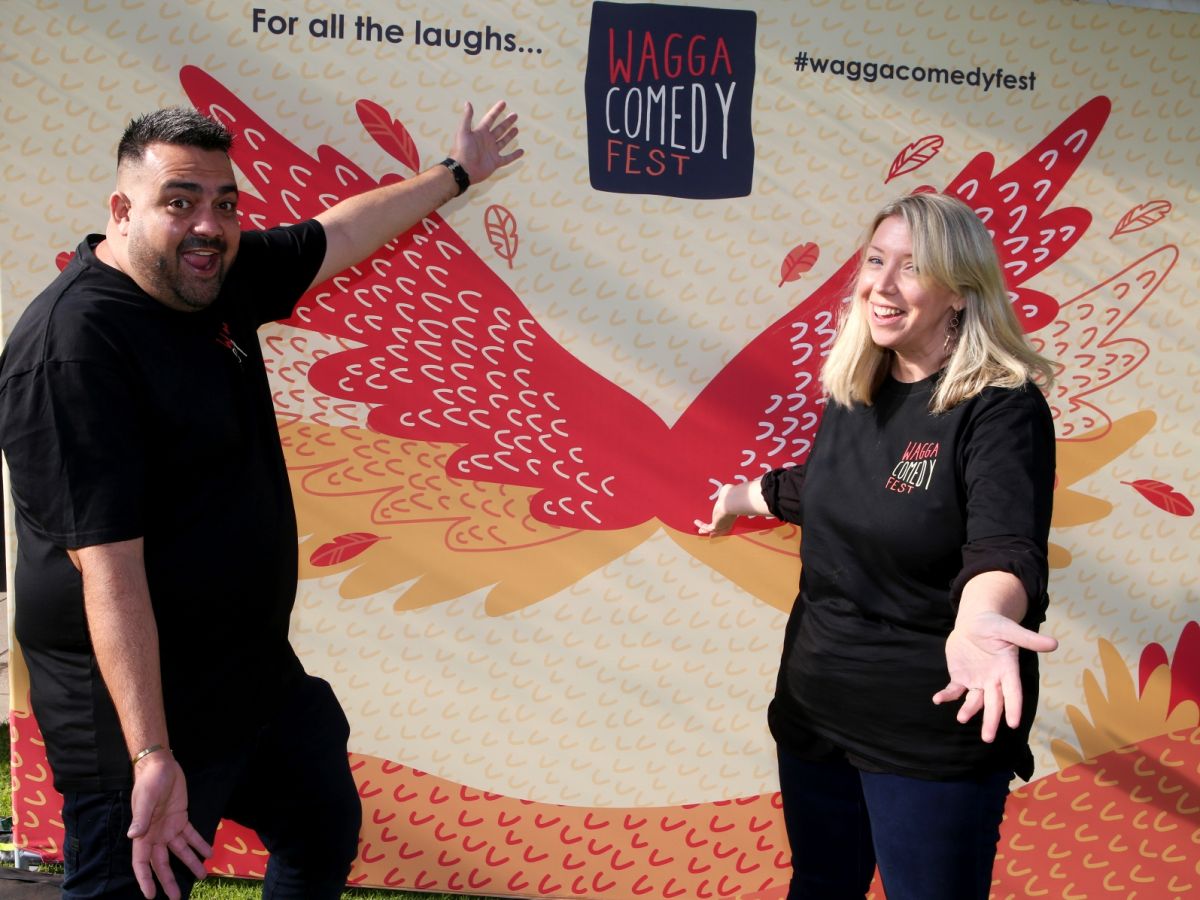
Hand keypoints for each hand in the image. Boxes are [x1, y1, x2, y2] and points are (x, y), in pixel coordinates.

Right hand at [127, 752, 211, 899]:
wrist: (160, 765)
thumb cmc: (150, 782)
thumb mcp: (146, 799)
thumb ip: (141, 818)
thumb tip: (133, 836)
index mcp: (143, 834)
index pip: (142, 863)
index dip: (145, 879)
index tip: (151, 895)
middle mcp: (155, 835)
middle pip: (162, 863)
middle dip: (168, 880)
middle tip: (177, 897)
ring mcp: (169, 828)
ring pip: (179, 852)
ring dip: (190, 863)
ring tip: (202, 876)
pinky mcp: (181, 818)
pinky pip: (191, 835)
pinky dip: (200, 844)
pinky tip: (209, 853)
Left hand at [450, 100, 522, 184]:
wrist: (462, 170)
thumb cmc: (461, 150)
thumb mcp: (463, 131)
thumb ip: (467, 118)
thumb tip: (468, 102)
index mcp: (480, 132)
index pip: (490, 118)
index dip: (497, 110)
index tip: (504, 103)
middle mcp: (487, 141)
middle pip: (499, 129)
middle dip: (507, 122)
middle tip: (515, 115)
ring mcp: (492, 152)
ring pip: (503, 142)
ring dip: (510, 135)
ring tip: (516, 129)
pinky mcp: (495, 162)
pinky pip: (507, 158)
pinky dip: (514, 155)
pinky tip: (521, 151)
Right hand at [694, 483, 738, 536]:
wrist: (731, 502)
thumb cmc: (732, 496)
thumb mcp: (730, 494)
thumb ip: (728, 492)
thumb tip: (727, 488)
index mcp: (732, 515)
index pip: (728, 522)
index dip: (723, 525)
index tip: (719, 524)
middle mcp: (728, 521)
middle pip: (722, 530)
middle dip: (716, 533)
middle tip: (711, 535)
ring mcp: (722, 525)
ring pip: (713, 530)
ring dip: (706, 531)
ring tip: (700, 531)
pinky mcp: (716, 526)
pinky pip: (707, 527)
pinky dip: (701, 525)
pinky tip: (695, 521)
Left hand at [932, 609, 1057, 742]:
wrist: (974, 623)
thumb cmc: (995, 626)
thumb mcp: (1010, 630)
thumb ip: (1028, 639)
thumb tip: (1055, 644)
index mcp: (1008, 671)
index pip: (1013, 693)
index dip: (1013, 708)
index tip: (1013, 724)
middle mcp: (993, 680)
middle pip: (994, 703)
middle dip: (991, 720)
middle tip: (987, 738)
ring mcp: (977, 681)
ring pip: (974, 700)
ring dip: (968, 709)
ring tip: (962, 718)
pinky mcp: (960, 678)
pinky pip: (954, 690)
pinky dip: (946, 696)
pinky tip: (938, 699)